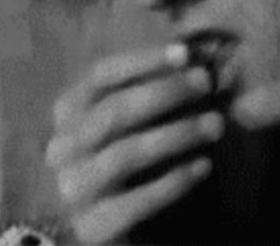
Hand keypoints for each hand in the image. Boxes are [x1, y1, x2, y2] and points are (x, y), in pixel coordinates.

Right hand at [45, 45, 224, 243]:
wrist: (98, 226)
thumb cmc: (120, 158)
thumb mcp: (128, 120)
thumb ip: (151, 91)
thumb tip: (193, 59)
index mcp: (69, 112)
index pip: (101, 76)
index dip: (143, 61)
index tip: (186, 52)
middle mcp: (63, 148)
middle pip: (114, 111)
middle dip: (165, 92)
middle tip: (207, 83)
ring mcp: (73, 188)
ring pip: (124, 154)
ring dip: (176, 134)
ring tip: (217, 125)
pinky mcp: (92, 228)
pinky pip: (135, 201)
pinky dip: (174, 180)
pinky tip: (204, 166)